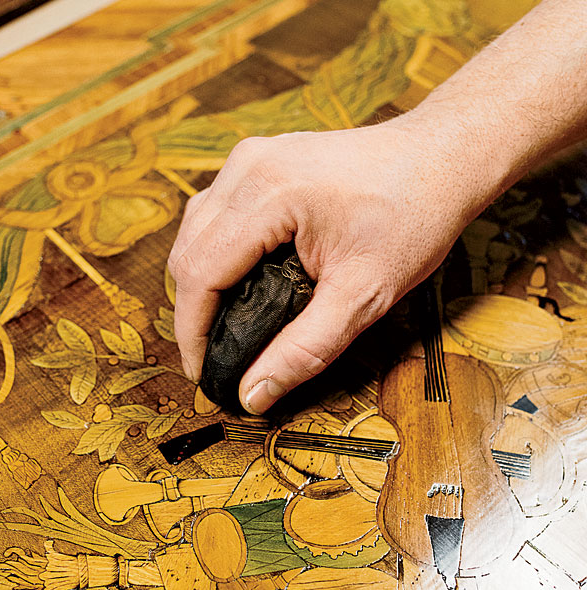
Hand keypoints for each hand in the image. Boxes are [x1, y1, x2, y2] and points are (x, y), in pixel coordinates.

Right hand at [168, 116, 502, 413]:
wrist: (439, 159)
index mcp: (267, 194)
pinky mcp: (260, 160)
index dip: (192, 332)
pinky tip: (236, 281)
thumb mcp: (364, 295)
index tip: (202, 374)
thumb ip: (305, 349)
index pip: (199, 272)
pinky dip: (216, 252)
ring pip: (195, 230)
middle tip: (214, 358)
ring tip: (222, 327)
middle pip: (187, 251)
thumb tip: (254, 394)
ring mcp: (250, 158)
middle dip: (193, 312)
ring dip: (200, 282)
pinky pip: (215, 212)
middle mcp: (247, 167)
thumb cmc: (413, 218)